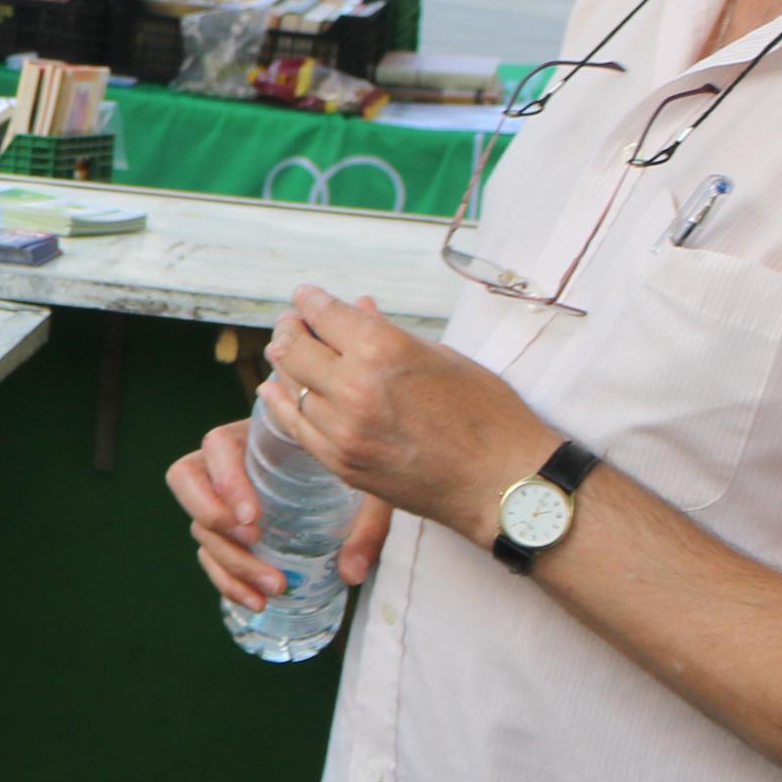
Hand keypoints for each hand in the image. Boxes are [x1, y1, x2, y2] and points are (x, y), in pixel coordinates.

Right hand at [167, 419, 394, 611]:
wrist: (354, 471)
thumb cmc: (355, 469)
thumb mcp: (368, 486)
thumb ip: (367, 525)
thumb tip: (351, 573)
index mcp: (255, 437)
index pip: (218, 446)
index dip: (226, 481)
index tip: (253, 519)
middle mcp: (228, 465)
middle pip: (186, 480)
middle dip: (212, 517)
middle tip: (252, 543)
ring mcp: (223, 500)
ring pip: (201, 528)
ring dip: (231, 563)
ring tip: (274, 588)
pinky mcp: (229, 533)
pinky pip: (211, 557)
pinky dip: (229, 582)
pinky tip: (257, 602)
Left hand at [262, 286, 559, 546]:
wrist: (505, 484)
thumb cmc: (487, 416)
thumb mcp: (440, 357)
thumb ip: (388, 335)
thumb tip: (356, 310)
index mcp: (382, 350)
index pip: (325, 314)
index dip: (310, 301)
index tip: (305, 297)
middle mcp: (354, 387)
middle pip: (296, 348)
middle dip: (291, 329)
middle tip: (291, 323)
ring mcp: (343, 430)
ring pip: (289, 387)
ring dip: (284, 365)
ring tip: (285, 352)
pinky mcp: (341, 463)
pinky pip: (295, 427)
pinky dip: (282, 404)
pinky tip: (276, 392)